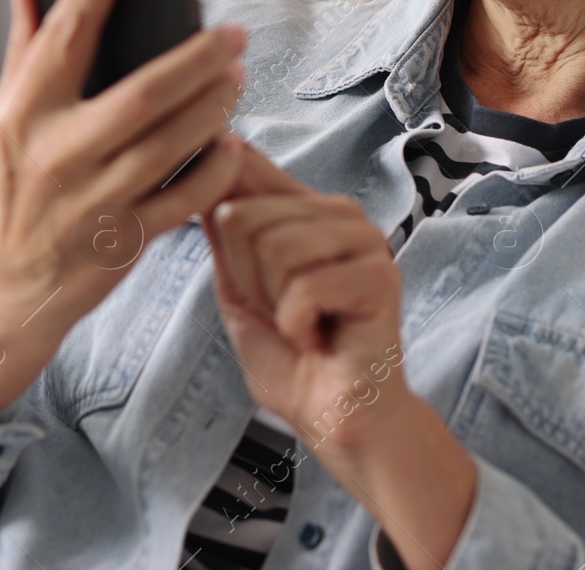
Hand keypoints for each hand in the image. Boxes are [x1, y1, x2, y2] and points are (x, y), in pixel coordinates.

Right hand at [0, 0, 246, 415]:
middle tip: (233, 34)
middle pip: (139, 93)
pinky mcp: (123, 241)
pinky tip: (232, 141)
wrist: (15, 278)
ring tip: (238, 77)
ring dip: (213, 106)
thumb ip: (27, 38)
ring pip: (169, 145)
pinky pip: (183, 199)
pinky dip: (213, 169)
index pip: (65, 29)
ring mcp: (91, 200)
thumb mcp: (11, 107)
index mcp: (25, 108)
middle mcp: (54, 152)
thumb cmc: (22, 176)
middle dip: (194, 57)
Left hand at [202, 144, 477, 569]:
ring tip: (302, 325)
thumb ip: (225, 234)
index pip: (247, 168)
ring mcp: (366, 241)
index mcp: (309, 209)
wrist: (334, 417)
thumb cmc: (292, 358)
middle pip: (244, 215)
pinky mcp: (380, 277)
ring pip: (274, 247)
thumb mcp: (239, 288)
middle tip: (281, 313)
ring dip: (273, 303)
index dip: (217, 205)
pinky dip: (297, 326)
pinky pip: (303, 288)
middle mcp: (342, 214)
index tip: (224, 253)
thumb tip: (204, 174)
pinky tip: (319, 339)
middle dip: (245, 279)